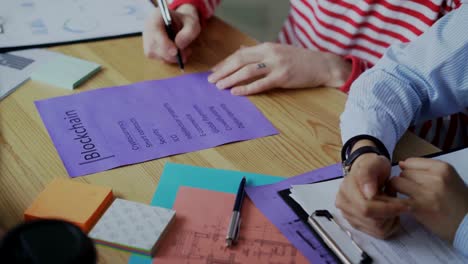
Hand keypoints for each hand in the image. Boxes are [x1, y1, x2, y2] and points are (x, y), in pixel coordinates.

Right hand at [143, 4, 200, 62]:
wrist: (181, 23)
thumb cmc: (186, 22)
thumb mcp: (192, 24)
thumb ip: (189, 32)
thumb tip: (179, 45)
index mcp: (157, 15)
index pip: (155, 30)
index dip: (164, 43)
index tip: (175, 52)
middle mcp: (148, 27)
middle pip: (153, 46)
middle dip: (170, 54)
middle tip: (185, 55)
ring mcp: (147, 39)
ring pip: (155, 54)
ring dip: (171, 57)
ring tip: (184, 51)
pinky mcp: (150, 50)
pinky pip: (158, 58)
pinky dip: (169, 59)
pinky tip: (177, 53)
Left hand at [207, 43, 350, 94]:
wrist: (322, 65)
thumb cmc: (300, 60)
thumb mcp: (279, 51)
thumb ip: (260, 53)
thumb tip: (241, 51)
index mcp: (267, 46)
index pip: (240, 53)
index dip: (225, 62)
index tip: (214, 70)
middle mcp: (269, 53)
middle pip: (240, 60)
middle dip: (223, 70)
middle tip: (211, 79)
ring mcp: (276, 65)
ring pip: (247, 71)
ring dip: (231, 78)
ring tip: (219, 86)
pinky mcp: (283, 77)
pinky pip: (261, 83)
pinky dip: (246, 88)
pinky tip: (236, 92)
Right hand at [336, 140, 407, 237]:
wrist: (369, 170)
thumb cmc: (373, 166)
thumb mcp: (373, 164)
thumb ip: (368, 175)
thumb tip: (369, 193)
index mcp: (346, 191)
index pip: (366, 208)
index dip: (388, 208)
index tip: (405, 204)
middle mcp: (343, 205)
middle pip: (372, 221)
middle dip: (390, 213)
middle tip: (400, 203)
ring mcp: (348, 216)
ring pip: (376, 229)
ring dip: (390, 219)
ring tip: (393, 205)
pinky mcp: (357, 224)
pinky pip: (378, 233)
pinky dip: (389, 225)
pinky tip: (390, 212)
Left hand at [391, 158, 467, 241]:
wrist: (467, 224)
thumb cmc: (457, 201)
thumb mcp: (448, 178)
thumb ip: (425, 169)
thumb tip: (401, 163)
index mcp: (443, 168)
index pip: (410, 161)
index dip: (408, 171)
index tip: (412, 179)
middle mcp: (434, 178)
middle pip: (403, 173)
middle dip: (404, 181)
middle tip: (412, 191)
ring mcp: (425, 192)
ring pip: (396, 183)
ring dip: (399, 190)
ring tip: (408, 197)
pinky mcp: (418, 207)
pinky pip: (396, 198)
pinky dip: (396, 201)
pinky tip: (404, 205)